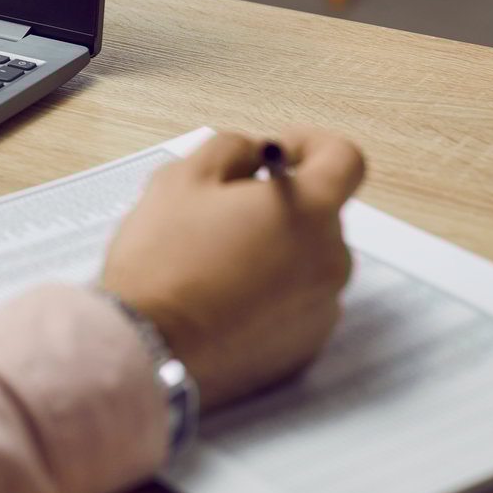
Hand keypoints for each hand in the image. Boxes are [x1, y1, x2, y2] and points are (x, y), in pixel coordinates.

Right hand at [101, 129, 364, 410]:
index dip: (310, 144)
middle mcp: (329, 260)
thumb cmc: (164, 265)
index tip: (279, 152)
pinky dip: (269, 291)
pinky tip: (221, 295)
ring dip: (273, 247)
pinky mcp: (305, 347)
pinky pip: (297, 302)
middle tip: (222, 209)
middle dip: (278, 203)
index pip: (344, 159)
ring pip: (307, 258)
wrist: (149, 348)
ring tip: (214, 259)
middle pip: (320, 212)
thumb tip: (252, 154)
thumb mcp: (182, 178)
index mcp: (308, 212)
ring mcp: (321, 309)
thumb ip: (231, 148)